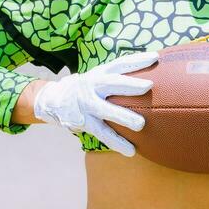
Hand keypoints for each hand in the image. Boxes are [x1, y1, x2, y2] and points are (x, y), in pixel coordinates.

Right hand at [33, 51, 158, 156]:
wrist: (54, 99)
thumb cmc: (87, 88)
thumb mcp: (98, 77)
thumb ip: (117, 77)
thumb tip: (152, 77)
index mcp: (99, 74)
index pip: (119, 64)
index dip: (136, 60)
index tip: (154, 58)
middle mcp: (92, 86)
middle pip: (112, 83)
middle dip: (129, 84)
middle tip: (149, 85)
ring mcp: (87, 105)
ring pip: (106, 111)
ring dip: (123, 117)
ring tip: (141, 125)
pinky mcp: (84, 122)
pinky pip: (102, 133)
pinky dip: (117, 142)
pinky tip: (131, 151)